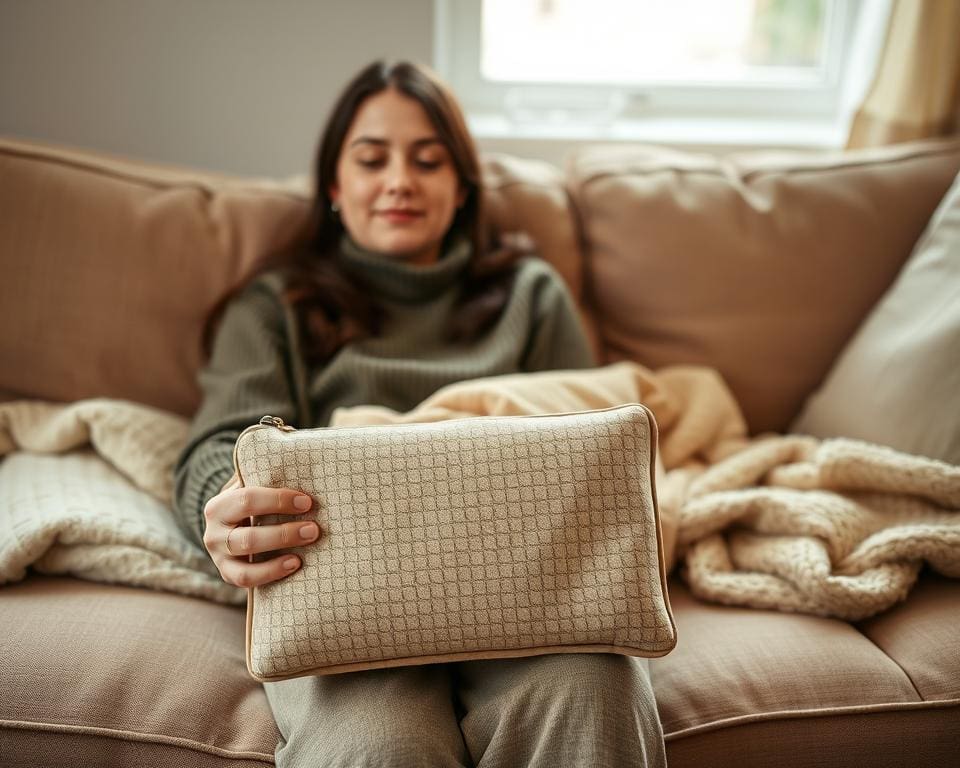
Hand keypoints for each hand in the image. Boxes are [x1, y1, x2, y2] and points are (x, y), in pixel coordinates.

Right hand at [203, 486, 320, 587]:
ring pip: (246, 565)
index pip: (247, 500)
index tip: (306, 502)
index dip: (278, 501)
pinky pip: (247, 579)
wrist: (230, 526)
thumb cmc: (251, 502)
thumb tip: (301, 466)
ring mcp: (218, 557)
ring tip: (303, 552)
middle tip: (313, 529)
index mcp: (219, 506)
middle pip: (248, 538)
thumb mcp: (250, 485)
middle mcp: (213, 534)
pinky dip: (271, 573)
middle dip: (284, 534)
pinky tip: (295, 564)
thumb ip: (265, 477)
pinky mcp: (227, 574)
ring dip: (278, 560)